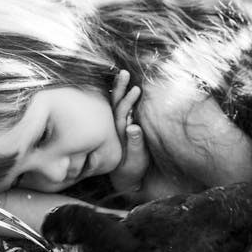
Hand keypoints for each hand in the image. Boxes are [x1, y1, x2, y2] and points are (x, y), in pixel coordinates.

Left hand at [109, 70, 148, 192]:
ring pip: (116, 104)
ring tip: (123, 73)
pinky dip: (120, 96)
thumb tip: (133, 127)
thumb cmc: (133, 169)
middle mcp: (115, 128)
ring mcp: (118, 126)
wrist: (126, 178)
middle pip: (115, 105)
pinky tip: (123, 84)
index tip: (135, 89)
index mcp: (118, 134)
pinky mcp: (121, 126)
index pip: (120, 114)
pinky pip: (119, 108)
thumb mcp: (136, 160)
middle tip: (124, 73)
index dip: (127, 101)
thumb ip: (135, 144)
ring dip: (119, 89)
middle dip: (120, 89)